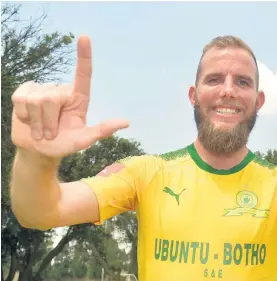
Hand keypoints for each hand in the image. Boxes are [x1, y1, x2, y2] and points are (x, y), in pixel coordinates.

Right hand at [11, 36, 128, 158]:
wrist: (39, 150)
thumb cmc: (64, 144)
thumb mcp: (84, 140)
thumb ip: (102, 131)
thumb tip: (125, 122)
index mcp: (79, 98)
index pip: (83, 74)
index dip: (84, 55)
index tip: (85, 37)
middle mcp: (62, 91)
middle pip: (51, 98)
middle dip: (48, 121)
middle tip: (51, 133)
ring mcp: (42, 90)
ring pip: (35, 100)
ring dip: (37, 122)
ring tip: (41, 130)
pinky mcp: (24, 92)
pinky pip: (20, 99)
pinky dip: (23, 115)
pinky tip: (27, 120)